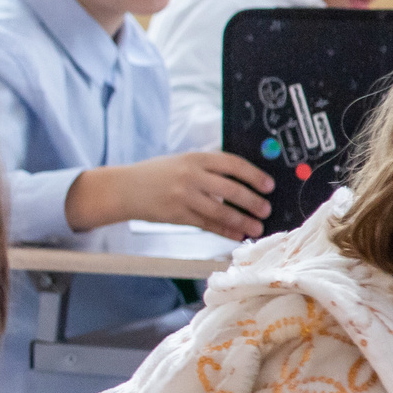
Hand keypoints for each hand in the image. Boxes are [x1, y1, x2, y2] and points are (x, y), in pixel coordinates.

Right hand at [74, 151, 273, 239]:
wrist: (123, 188)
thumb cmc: (155, 174)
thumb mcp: (181, 161)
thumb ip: (208, 169)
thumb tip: (243, 182)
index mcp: (194, 158)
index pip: (233, 165)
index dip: (255, 176)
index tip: (268, 185)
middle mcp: (190, 176)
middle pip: (231, 190)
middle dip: (253, 201)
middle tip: (266, 209)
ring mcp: (183, 197)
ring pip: (221, 212)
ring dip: (243, 221)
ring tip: (257, 227)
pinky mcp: (177, 216)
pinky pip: (207, 225)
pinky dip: (225, 231)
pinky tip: (237, 235)